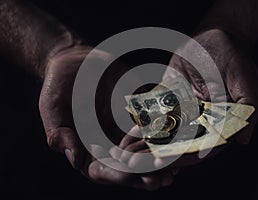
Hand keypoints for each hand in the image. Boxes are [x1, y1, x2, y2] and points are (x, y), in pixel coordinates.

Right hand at [39, 44, 173, 189]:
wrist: (76, 61)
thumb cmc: (58, 86)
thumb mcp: (53, 110)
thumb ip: (60, 136)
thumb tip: (75, 160)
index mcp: (87, 149)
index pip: (103, 170)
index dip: (118, 176)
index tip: (134, 177)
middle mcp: (108, 144)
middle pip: (128, 166)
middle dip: (146, 173)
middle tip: (164, 178)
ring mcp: (123, 130)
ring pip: (143, 150)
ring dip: (159, 159)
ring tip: (176, 166)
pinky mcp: (136, 114)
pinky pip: (151, 126)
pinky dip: (164, 133)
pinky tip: (179, 138)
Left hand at [115, 29, 257, 168]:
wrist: (213, 36)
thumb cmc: (232, 57)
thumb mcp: (246, 80)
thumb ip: (249, 108)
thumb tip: (243, 139)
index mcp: (220, 124)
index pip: (201, 146)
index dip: (181, 156)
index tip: (160, 161)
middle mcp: (200, 122)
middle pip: (178, 145)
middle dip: (156, 156)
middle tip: (133, 164)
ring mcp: (183, 112)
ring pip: (164, 134)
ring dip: (146, 146)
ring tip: (126, 154)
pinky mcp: (169, 101)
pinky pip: (155, 116)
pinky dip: (143, 126)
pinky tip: (129, 135)